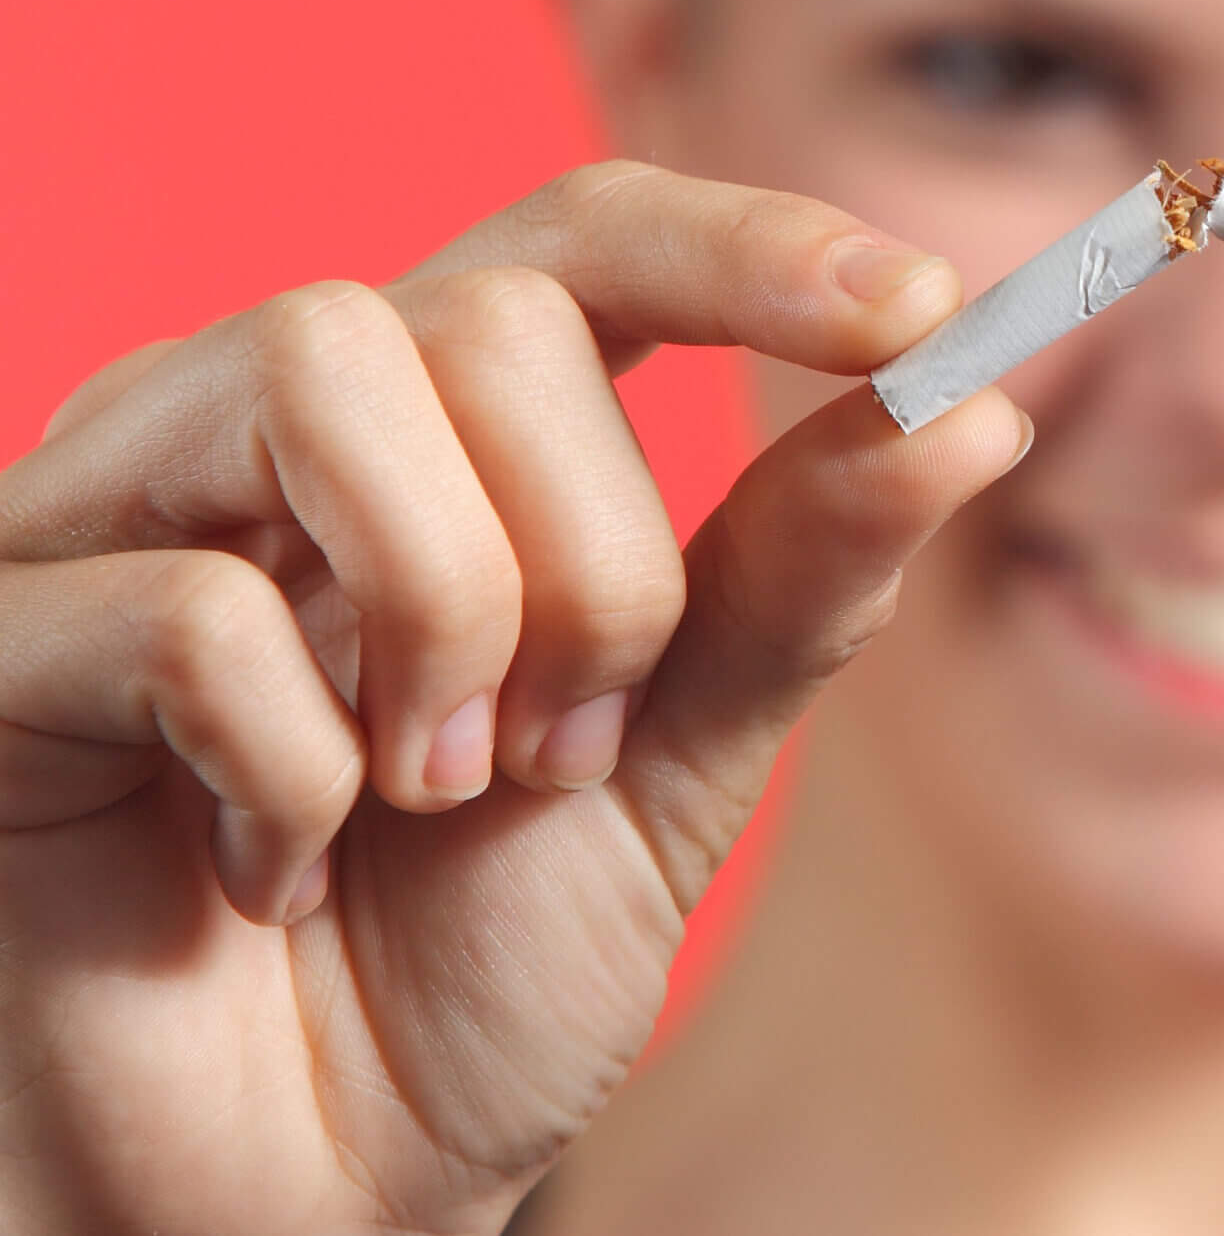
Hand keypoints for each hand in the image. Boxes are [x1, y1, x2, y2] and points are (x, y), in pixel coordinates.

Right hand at [0, 162, 1026, 1235]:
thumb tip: (973, 411)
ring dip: (448, 610)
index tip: (920, 312)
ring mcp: (118, 510)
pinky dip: (289, 764)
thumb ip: (796, 581)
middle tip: (572, 746)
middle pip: (488, 308)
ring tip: (438, 787)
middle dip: (597, 553)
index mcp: (448, 436)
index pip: (596, 237)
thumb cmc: (466, 966)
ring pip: (325, 363)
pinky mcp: (1, 642)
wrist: (297, 1196)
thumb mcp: (681, 762)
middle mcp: (278, 430)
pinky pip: (186, 606)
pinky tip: (274, 869)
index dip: (755, 246)